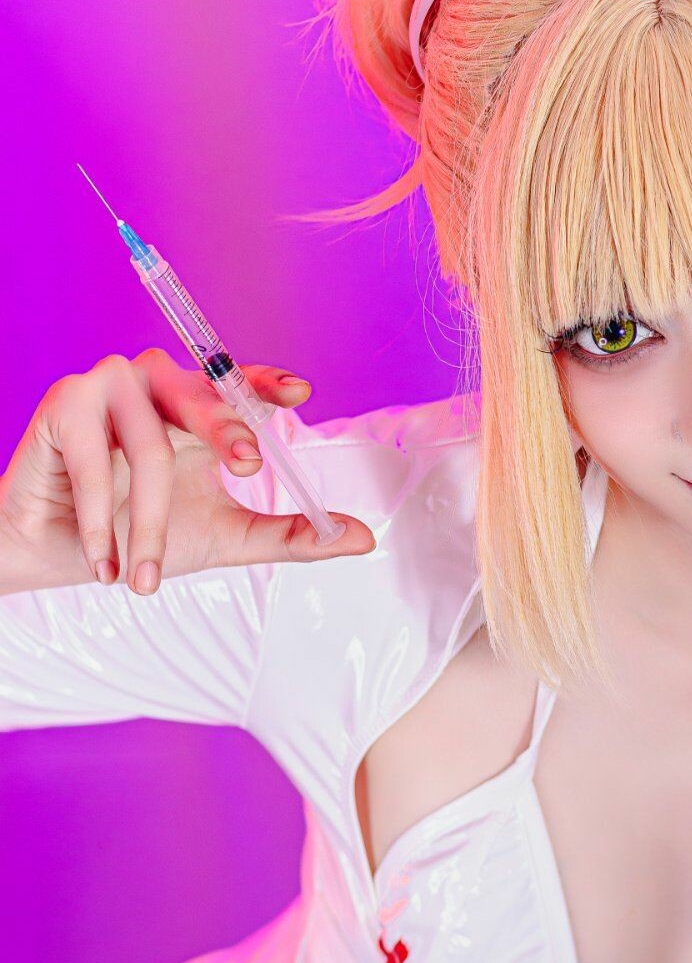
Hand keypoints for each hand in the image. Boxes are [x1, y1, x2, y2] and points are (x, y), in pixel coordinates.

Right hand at [0, 349, 374, 595]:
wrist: (57, 554)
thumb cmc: (140, 536)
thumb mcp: (228, 538)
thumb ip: (292, 535)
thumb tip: (364, 538)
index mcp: (200, 408)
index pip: (239, 384)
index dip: (268, 383)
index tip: (300, 392)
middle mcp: (158, 386)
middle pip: (202, 396)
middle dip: (227, 430)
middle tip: (248, 466)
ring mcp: (109, 388)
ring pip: (152, 448)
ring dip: (150, 525)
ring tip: (143, 579)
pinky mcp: (64, 404)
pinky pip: (97, 462)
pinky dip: (103, 522)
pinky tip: (104, 561)